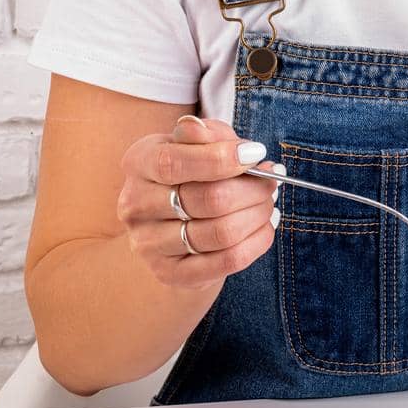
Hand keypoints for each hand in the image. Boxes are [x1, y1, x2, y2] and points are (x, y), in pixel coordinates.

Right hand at [117, 114, 284, 289]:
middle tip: (272, 181)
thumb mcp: (197, 144)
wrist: (170, 223)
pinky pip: (227, 261)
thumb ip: (210, 135)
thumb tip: (226, 142)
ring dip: (258, 215)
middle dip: (252, 189)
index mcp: (139, 162)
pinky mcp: (170, 273)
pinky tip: (264, 227)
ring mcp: (148, 244)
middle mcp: (135, 204)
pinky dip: (257, 242)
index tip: (257, 154)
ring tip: (268, 203)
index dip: (222, 158)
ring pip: (221, 232)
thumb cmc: (191, 173)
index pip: (175, 162)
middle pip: (208, 200)